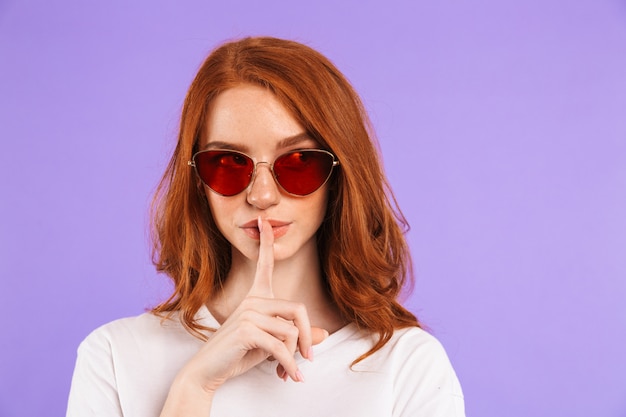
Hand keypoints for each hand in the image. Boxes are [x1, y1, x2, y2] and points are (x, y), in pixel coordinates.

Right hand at [175, 217, 327, 392]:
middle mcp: (252, 300)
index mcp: (256, 297)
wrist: (208, 370)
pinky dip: (290, 364)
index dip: (266, 242)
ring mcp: (248, 313)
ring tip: (287, 370)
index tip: (265, 221)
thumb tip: (323, 334)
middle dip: (306, 338)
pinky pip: (281, 347)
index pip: (264, 264)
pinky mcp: (246, 330)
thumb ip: (295, 336)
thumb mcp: (271, 343)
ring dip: (294, 356)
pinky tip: (290, 376)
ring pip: (291, 331)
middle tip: (308, 359)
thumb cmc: (238, 354)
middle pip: (298, 309)